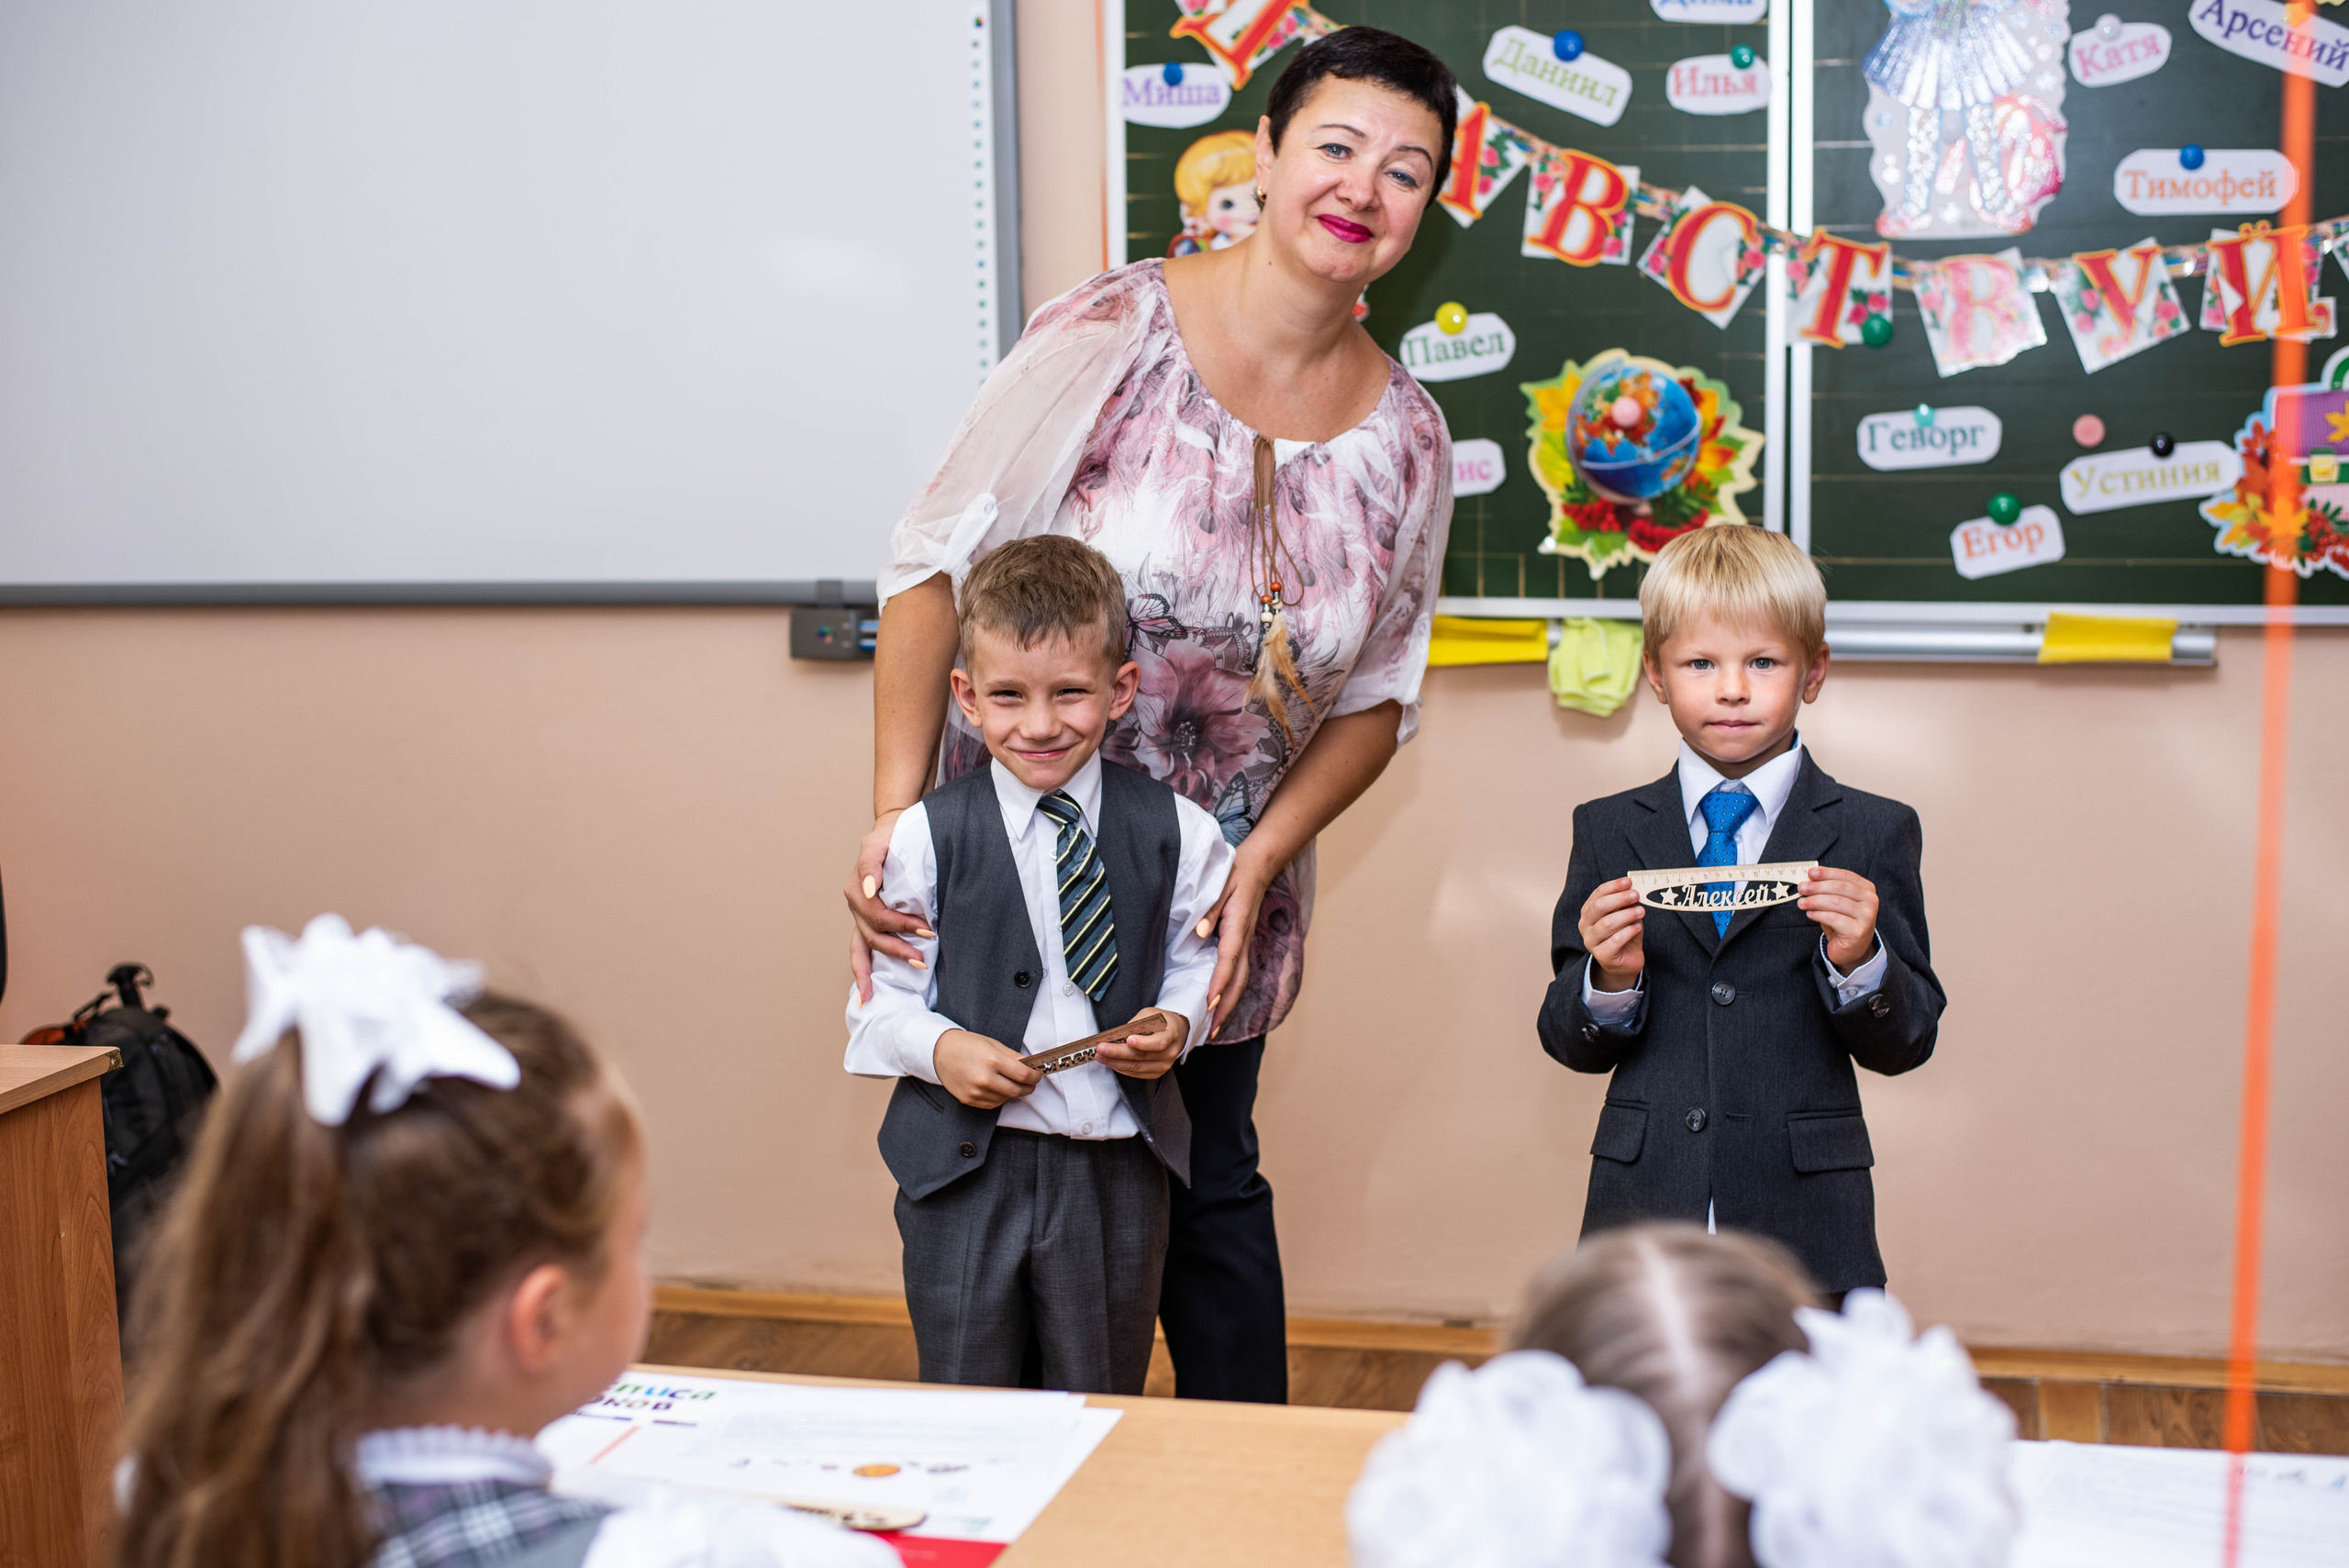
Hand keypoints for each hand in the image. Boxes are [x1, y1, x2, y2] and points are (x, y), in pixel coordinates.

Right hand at [846, 810, 932, 1003]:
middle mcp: (856, 906)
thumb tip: (870, 889)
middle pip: (873, 936)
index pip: (878, 916)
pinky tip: (868, 992)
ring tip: (893, 983)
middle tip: (923, 959)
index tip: (928, 931)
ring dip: (878, 969)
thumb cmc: (890, 836)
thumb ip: (872, 864)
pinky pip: (862, 949)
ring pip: (864, 948)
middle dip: (898, 950)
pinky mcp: (868, 921)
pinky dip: (863, 971)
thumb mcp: (879, 842)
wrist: (892, 832)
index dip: (902, 926)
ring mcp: (860, 915)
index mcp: (857, 890)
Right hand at [933, 1030, 1038, 1108]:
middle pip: (1017, 1091)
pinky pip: (992, 1104)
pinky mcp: (969, 1100)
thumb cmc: (967, 1045)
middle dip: (1028, 1088)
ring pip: (1005, 1099)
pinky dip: (999, 1098)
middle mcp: (984, 1078)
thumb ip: (1013, 1057)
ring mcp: (976, 1092)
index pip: (1023, 1075)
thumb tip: (1030, 1066)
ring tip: (1011, 1083)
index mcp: (992, 1061)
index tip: (1037, 1075)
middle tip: (1031, 1083)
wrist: (940, 1052)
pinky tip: (998, 1089)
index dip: (1035, 1077)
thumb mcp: (993, 1044)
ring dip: (1013, 1093)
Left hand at [1094, 1010, 1188, 1080]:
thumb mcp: (1150, 1014)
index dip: (1143, 1043)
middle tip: (1101, 1048)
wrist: (1176, 1033)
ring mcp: (1164, 1066)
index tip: (1127, 1040)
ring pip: (1137, 1067)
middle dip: (1118, 1053)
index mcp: (1171, 1035)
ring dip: (1115, 1062)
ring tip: (1100, 1056)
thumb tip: (1118, 1035)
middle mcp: (1170, 1053)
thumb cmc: (1161, 1021)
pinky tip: (1111, 1062)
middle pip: (1142, 1056)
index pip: (1158, 1043)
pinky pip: (1137, 1074)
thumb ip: (1136, 1023)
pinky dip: (1122, 1068)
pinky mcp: (1156, 1073)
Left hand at [1197, 852, 1272, 1038]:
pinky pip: (1238, 975)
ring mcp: (1245, 945)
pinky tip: (1219, 1007)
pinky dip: (1229, 994)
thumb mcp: (1219, 886)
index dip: (1220, 982)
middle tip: (1210, 1031)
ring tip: (1212, 1029)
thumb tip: (1199, 933)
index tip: (1210, 1002)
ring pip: (1240, 982)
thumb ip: (1209, 910)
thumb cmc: (1234, 875)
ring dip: (1228, 1006)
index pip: (1228, 960)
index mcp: (1237, 927)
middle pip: (1238, 981)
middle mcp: (1244, 941)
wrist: (1257, 868)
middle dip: (1226, 1007)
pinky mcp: (1242, 946)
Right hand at [1579, 877, 1645, 991]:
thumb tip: (1634, 889)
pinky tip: (1637, 927)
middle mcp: (1585, 926)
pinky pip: (1615, 941)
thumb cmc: (1625, 935)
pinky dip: (1628, 931)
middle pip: (1599, 907)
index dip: (1613, 886)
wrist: (1625, 962)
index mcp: (1589, 912)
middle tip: (1636, 895)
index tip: (1629, 881)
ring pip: (1606, 924)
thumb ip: (1628, 904)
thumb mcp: (1627, 915)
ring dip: (1626, 915)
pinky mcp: (1602, 956)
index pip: (1598, 894)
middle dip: (1619, 899)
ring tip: (1641, 911)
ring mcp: (1591, 942)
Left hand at [1800, 866, 1879, 973]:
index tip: (1810, 873)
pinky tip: (1810, 914)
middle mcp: (1871, 900)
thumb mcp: (1836, 903)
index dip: (1826, 873)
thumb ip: (1827, 890)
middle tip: (1801, 888)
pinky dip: (1818, 914)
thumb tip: (1808, 880)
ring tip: (1801, 903)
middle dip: (1817, 886)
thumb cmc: (1842, 922)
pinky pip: (1833, 918)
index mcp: (1867, 889)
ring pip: (1836, 902)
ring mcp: (1867, 916)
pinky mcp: (1858, 931)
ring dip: (1814, 901)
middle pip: (1840, 887)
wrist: (1852, 950)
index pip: (1845, 876)